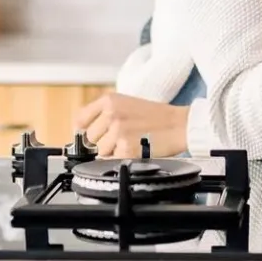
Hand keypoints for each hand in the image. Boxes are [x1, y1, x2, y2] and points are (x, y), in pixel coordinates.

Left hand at [75, 93, 190, 157]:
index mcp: (110, 100)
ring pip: (100, 151)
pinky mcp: (125, 148)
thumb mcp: (127, 104)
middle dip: (102, 143)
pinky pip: (112, 160)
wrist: (181, 125)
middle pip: (89, 138)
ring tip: (132, 143)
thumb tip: (85, 134)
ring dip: (112, 152)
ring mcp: (117, 130)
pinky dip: (122, 159)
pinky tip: (136, 150)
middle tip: (122, 139)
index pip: (80, 119)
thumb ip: (105, 114)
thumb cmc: (158, 116)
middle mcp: (111, 113)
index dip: (83, 131)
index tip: (90, 137)